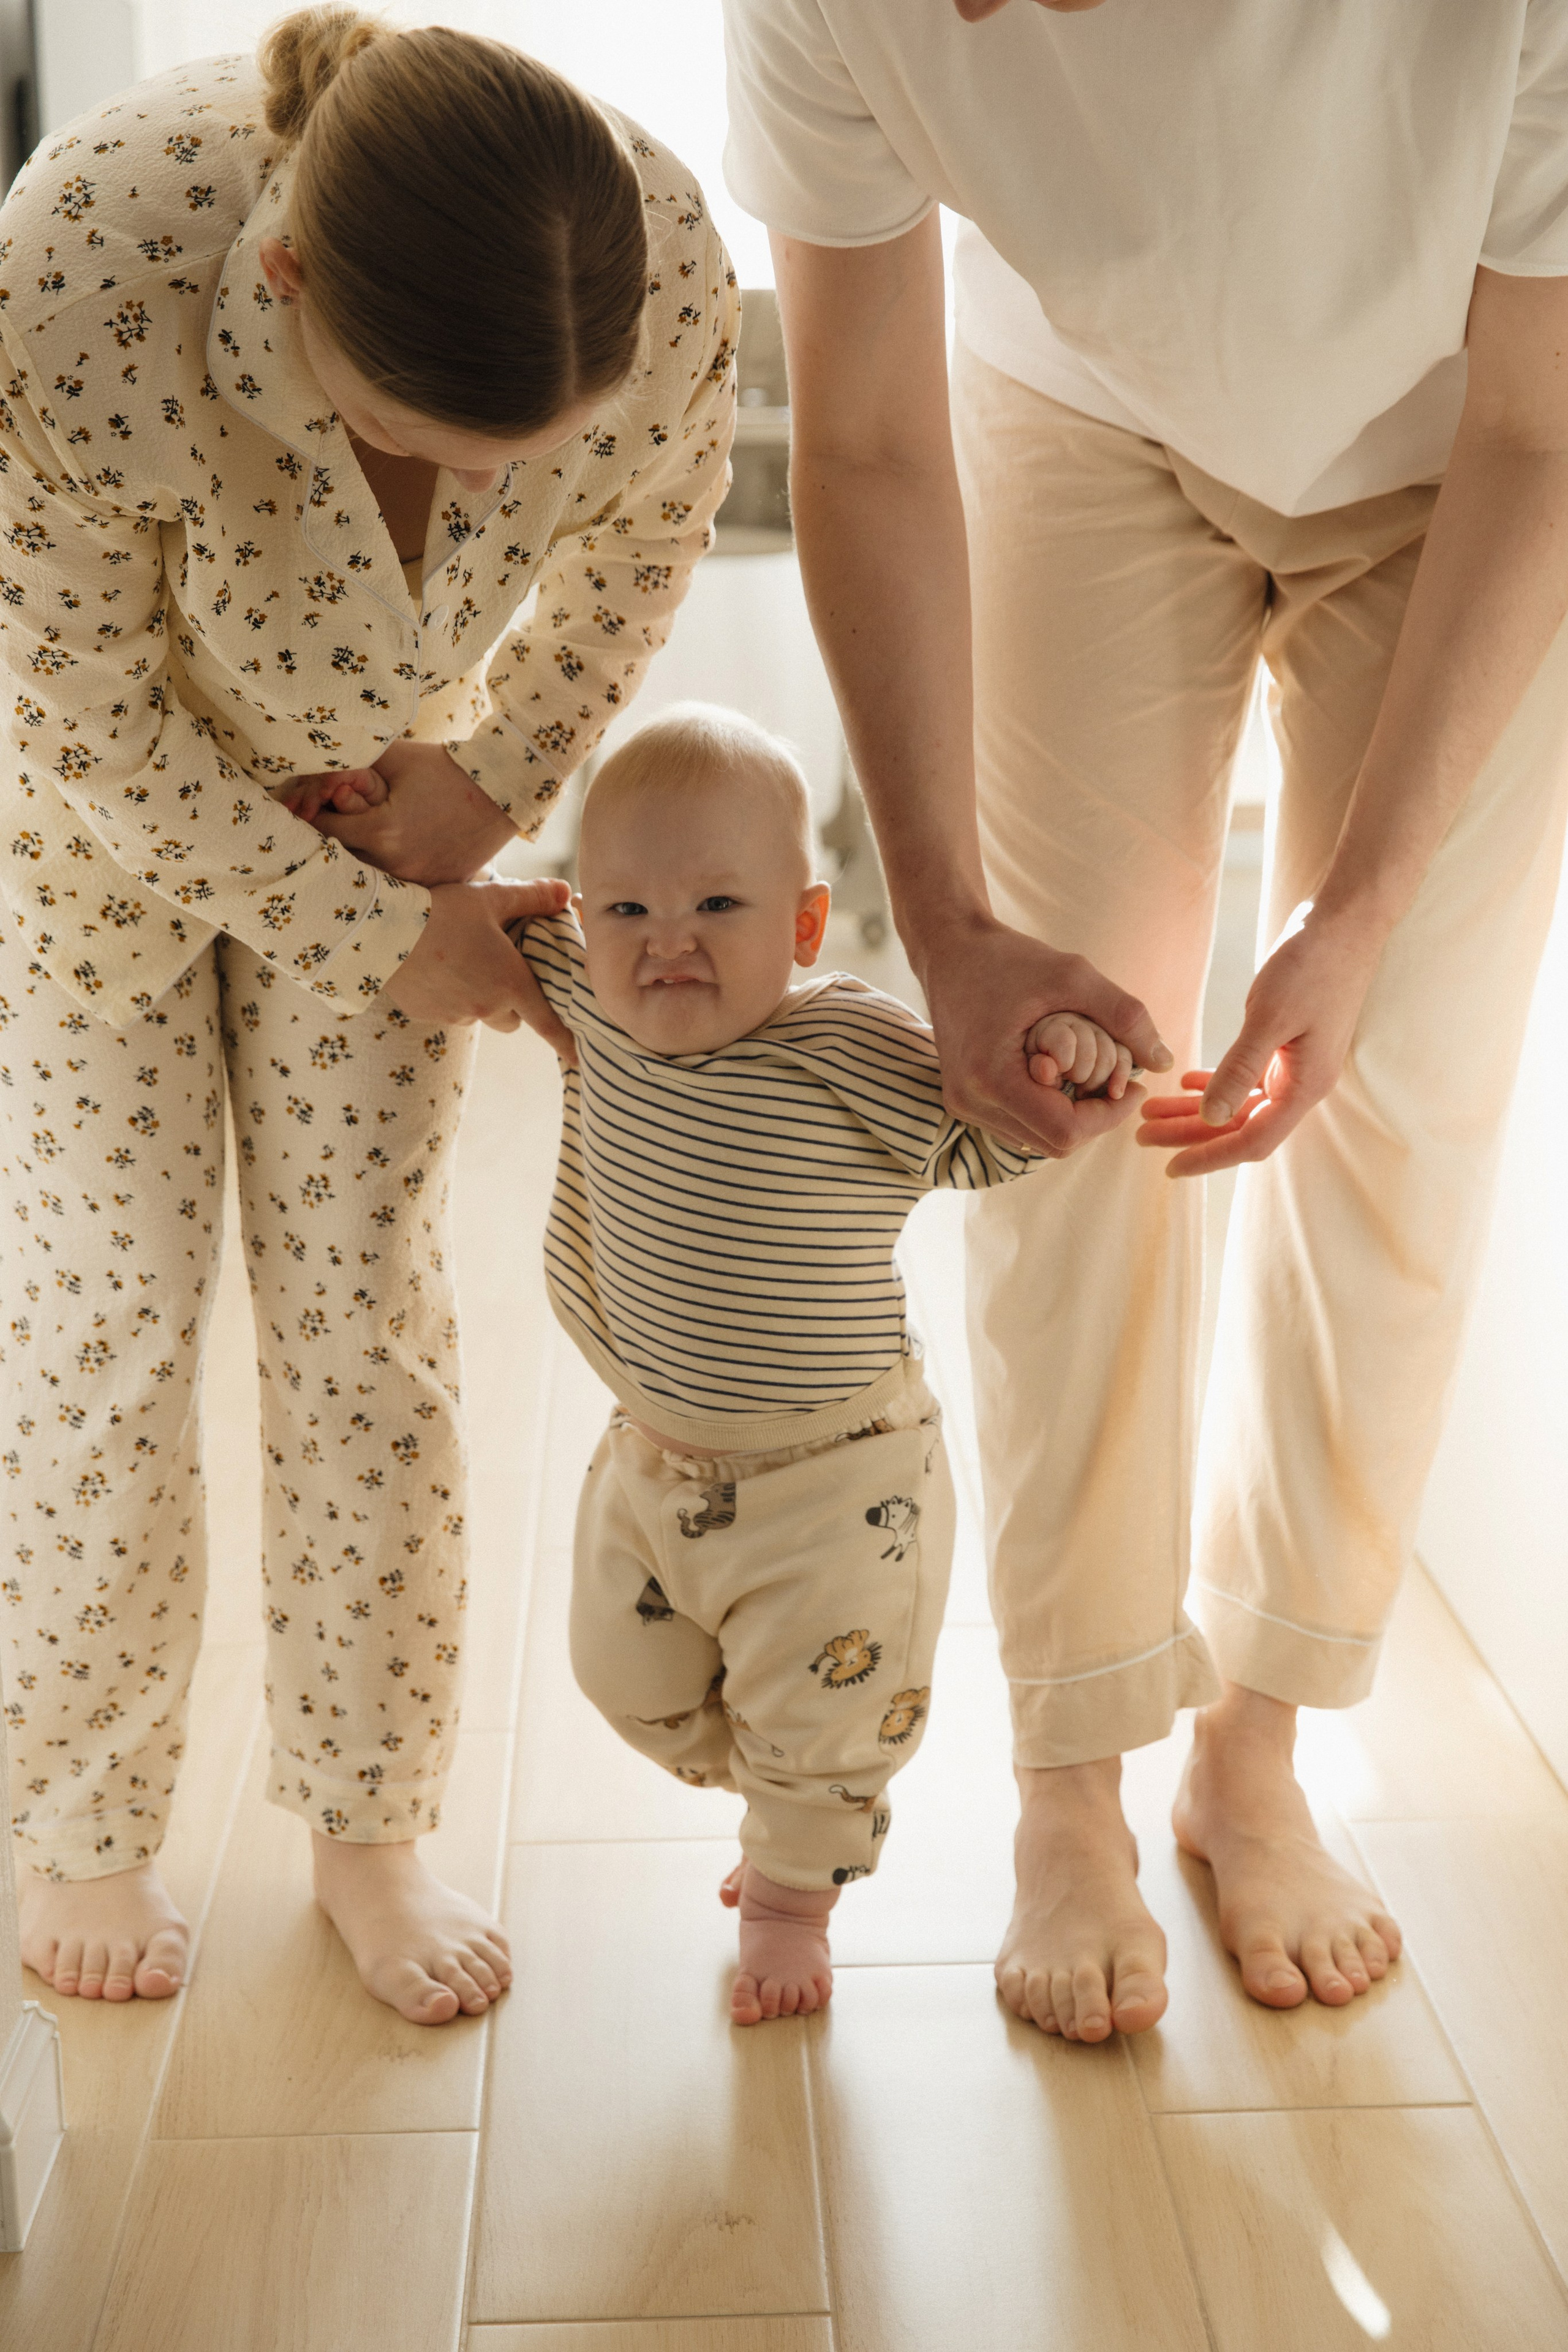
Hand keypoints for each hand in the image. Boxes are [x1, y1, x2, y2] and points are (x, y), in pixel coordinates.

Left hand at [280, 740, 516, 884]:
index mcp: (382, 831)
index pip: (323, 829)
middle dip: (332, 838)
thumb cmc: (444, 766)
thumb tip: (313, 770)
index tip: (305, 806)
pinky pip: (399, 884)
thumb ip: (349, 762)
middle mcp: (397, 865)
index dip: (310, 815)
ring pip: (368, 876)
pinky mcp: (436, 888)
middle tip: (327, 820)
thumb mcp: (393, 756)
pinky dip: (388, 869)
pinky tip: (389, 850)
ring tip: (358, 835)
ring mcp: (418, 882)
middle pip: (341, 858)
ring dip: (358, 858)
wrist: (501, 791)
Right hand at [381, 876, 576, 1051]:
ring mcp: (454, 1014)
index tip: (579, 1058)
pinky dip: (448, 998)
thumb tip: (568, 892)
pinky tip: (434, 969)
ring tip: (461, 964)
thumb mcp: (491, 898)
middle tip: (501, 974)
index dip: (566, 1043)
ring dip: (478, 1000)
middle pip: (512, 1021)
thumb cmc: (443, 910)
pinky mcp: (425, 1015)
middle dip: (513, 1006)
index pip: (547, 1024)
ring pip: (478, 1016)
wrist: (382, 928)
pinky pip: (447, 1012)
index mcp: (510, 983)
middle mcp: (485, 1006)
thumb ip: (534, 897)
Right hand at [920, 914, 1169, 1156]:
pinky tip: (1061, 1079)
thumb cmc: (1008, 957)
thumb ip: (1125, 1015)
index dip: (1109, 1117)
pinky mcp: (963, 1101)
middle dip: (1094, 1119)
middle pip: (1053, 1144)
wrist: (949, 951)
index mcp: (992, 1078)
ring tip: (1090, 1078)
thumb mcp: (1074, 975)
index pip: (1065, 1132)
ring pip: (1036, 1141)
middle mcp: (971, 1102)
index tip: (1133, 1088)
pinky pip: (1019, 1127)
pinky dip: (1048, 1111)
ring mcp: (963, 1106)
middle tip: (1118, 1083)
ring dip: (1072, 1118)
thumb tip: (1165, 1060)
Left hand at [1135, 905, 1388, 1176]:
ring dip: (1196, 1109)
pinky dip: (1217, 1083)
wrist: (1345, 924)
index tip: (1169, 1168)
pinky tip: (1187, 1083)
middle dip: (1190, 1134)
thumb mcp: (1269, 1017)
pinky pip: (1248, 1079)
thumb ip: (1240, 1069)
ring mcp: (1297, 1066)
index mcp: (1305, 1085)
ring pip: (1240, 1103)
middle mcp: (1304, 1084)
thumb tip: (1211, 1118)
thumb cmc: (1311, 964)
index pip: (1252, 1139)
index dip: (1210, 1157)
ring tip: (1151, 1110)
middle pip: (1241, 1126)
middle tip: (1141, 1136)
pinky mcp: (1289, 1046)